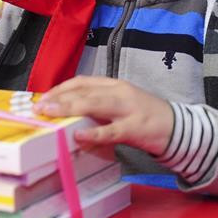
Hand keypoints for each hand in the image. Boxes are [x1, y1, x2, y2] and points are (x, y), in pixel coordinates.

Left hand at [34, 76, 173, 155]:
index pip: (83, 82)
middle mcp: (120, 92)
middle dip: (59, 98)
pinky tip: (78, 136)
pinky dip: (93, 133)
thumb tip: (68, 115)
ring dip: (70, 108)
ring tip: (51, 114)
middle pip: (85, 91)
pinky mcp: (135, 128)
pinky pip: (111, 131)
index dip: (60, 88)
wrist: (177, 127)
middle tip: (39, 107)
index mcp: (116, 85)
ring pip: (95, 105)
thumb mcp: (122, 105)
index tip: (43, 97)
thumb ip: (99, 106)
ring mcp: (128, 109)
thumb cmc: (145, 117)